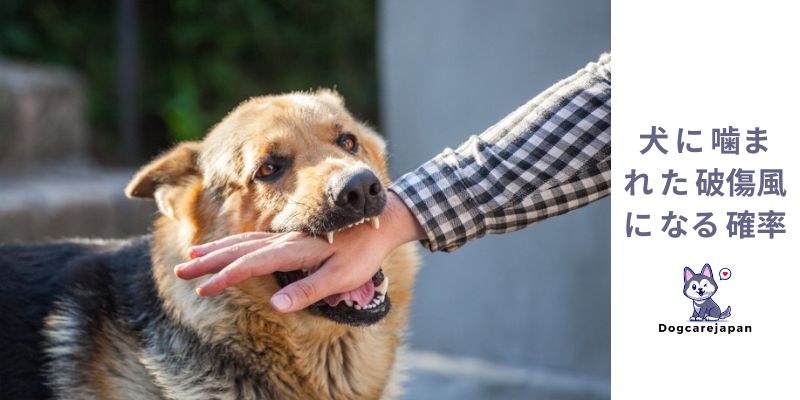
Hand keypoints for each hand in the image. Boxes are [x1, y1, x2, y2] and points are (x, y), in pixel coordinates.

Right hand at [174, 191, 424, 312]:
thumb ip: (309, 290)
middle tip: (182, 269)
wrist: (382, 220)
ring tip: (193, 255)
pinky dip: (236, 243)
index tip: (204, 288)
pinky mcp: (293, 236)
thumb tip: (277, 305)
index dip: (226, 277)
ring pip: (244, 240)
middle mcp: (286, 240)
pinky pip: (256, 238)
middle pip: (240, 249)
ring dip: (218, 249)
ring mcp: (288, 236)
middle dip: (209, 260)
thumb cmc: (364, 252)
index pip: (252, 264)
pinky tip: (229, 247)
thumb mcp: (342, 277)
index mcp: (295, 250)